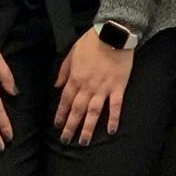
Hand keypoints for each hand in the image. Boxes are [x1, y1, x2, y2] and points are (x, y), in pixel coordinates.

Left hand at [53, 28, 134, 146]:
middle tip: (66, 140)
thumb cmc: (91, 41)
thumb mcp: (72, 53)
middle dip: (70, 127)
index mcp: (75, 78)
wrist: (113, 34)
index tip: (57, 126)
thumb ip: (64, 71)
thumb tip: (57, 86)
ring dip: (88, 128)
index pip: (65, 100)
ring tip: (84, 141)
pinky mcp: (118, 87)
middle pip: (77, 110)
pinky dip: (113, 119)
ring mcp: (103, 88)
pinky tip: (111, 131)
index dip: (60, 114)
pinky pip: (115, 106)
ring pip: (93, 112)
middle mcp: (87, 86)